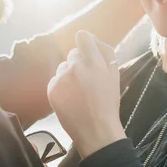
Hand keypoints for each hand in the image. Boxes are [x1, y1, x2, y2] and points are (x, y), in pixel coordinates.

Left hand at [47, 31, 125, 158]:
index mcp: (93, 61)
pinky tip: (70, 98)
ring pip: (63, 67)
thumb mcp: (115, 75)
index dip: (85, 42)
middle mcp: (75, 66)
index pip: (83, 36)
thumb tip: (94, 40)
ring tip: (78, 92)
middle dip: (79, 62)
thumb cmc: (108, 103)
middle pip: (73, 53)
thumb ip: (106, 53)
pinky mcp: (52, 89)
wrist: (95, 130)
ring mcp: (61, 78)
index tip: (87, 50)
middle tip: (87, 79)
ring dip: (69, 74)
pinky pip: (55, 80)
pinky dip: (61, 86)